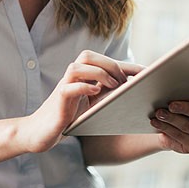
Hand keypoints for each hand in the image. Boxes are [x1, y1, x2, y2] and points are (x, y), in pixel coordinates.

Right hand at [18, 50, 143, 153]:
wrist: (41, 132)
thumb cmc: (68, 118)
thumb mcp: (92, 106)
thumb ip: (107, 96)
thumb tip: (134, 92)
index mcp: (82, 77)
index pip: (104, 62)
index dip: (127, 65)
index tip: (147, 73)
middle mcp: (72, 78)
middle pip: (88, 55)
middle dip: (110, 65)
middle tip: (124, 82)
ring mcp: (64, 87)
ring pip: (77, 66)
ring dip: (98, 73)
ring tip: (112, 86)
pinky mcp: (58, 101)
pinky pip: (69, 87)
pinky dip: (84, 87)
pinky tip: (95, 93)